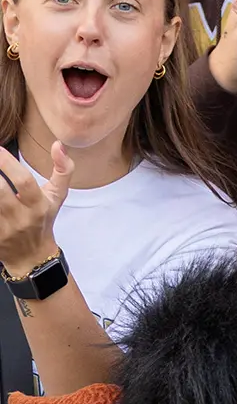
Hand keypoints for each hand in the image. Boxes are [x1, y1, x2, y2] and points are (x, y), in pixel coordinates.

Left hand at [0, 141, 72, 276]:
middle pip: (2, 192)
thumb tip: (58, 145)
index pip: (24, 181)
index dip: (8, 164)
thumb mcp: (58, 197)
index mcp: (38, 205)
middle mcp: (22, 218)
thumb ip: (63, 170)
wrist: (32, 258)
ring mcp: (5, 230)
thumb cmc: (44, 221)